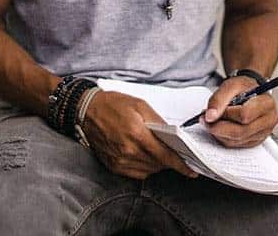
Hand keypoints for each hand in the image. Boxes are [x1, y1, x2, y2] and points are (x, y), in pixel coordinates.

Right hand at [82, 90, 199, 180]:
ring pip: (149, 170)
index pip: (165, 155)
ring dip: (157, 163)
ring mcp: (120, 160)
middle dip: (169, 160)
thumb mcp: (140, 105)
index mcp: (137, 133)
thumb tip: (173, 136)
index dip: (180, 164)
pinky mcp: (113, 166)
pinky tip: (144, 154)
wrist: (86, 111)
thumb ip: (158, 121)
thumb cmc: (113, 104)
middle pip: (158, 164)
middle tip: (174, 152)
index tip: (191, 170)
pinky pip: (136, 173)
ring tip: (156, 150)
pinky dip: (145, 166)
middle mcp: (128, 150)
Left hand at [202, 76, 277, 147]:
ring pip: (236, 140)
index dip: (225, 114)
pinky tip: (220, 126)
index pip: (244, 115)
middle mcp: (268, 121)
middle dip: (218, 127)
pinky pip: (235, 144)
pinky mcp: (255, 141)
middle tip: (205, 120)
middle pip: (240, 131)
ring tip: (212, 121)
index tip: (209, 112)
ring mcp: (263, 133)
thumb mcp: (231, 85)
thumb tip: (210, 116)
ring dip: (219, 133)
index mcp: (266, 104)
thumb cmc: (244, 88)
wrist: (251, 92)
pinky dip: (223, 137)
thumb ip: (219, 99)